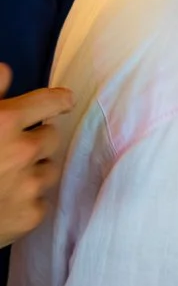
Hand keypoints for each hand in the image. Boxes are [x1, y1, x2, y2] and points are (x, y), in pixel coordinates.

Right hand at [0, 72, 71, 246]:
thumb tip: (5, 70)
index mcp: (4, 122)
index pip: (50, 103)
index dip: (58, 100)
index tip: (63, 100)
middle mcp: (23, 152)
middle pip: (52, 137)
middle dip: (37, 138)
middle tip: (14, 144)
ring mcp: (30, 186)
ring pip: (49, 169)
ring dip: (34, 168)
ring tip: (5, 173)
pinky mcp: (32, 214)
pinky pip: (41, 200)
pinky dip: (27, 198)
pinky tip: (4, 197)